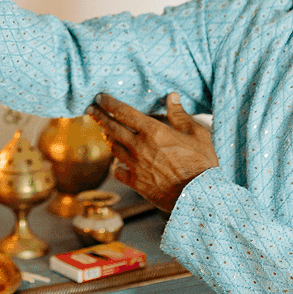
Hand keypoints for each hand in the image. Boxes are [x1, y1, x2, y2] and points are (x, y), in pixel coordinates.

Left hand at [87, 92, 218, 211]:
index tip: (99, 97)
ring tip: (104, 132)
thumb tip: (171, 96)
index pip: (124, 112)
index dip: (109, 103)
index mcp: (153, 131)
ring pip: (114, 148)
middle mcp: (140, 147)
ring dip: (108, 138)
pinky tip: (116, 162)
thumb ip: (180, 115)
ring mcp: (136, 166)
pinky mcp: (137, 183)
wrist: (200, 197)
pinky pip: (118, 171)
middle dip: (99, 117)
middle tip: (90, 110)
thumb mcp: (197, 134)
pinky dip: (115, 164)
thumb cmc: (202, 163)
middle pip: (112, 128)